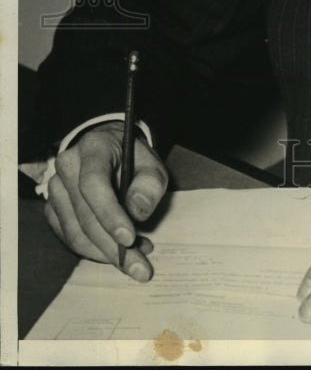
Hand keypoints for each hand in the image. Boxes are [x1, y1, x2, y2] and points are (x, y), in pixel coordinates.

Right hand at [43, 120, 168, 281]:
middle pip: (85, 215)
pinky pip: (70, 238)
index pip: (93, 184)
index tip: (130, 239)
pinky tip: (118, 251)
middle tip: (141, 266)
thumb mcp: (152, 164)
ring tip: (136, 258)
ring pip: (76, 233)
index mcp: (93, 148)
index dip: (110, 214)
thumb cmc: (133, 160)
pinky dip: (94, 251)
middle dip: (114, 247)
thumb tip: (137, 211)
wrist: (111, 151)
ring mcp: (56, 189)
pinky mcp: (53, 209)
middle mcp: (68, 166)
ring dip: (106, 253)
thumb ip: (150, 184)